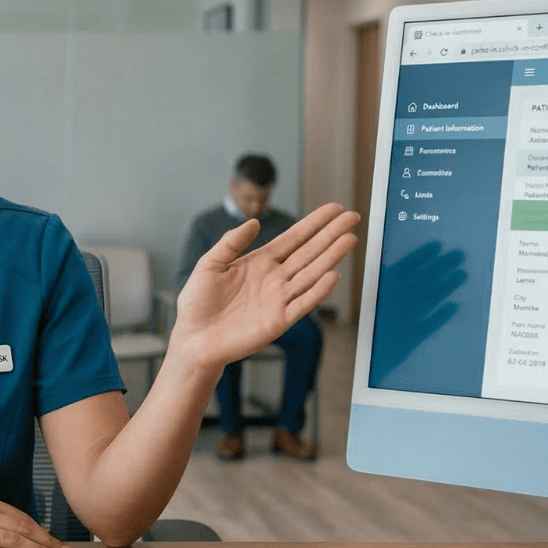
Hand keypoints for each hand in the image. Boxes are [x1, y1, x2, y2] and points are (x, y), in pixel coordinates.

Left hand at [170, 203, 358, 370]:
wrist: (193, 339)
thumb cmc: (197, 304)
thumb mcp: (209, 265)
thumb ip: (230, 243)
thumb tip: (253, 222)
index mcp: (259, 262)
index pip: (293, 238)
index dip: (314, 223)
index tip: (334, 209)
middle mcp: (274, 279)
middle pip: (309, 252)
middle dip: (331, 234)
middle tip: (353, 217)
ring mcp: (279, 299)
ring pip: (311, 273)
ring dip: (331, 256)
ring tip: (350, 238)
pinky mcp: (278, 321)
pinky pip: (303, 303)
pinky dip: (318, 290)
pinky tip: (332, 275)